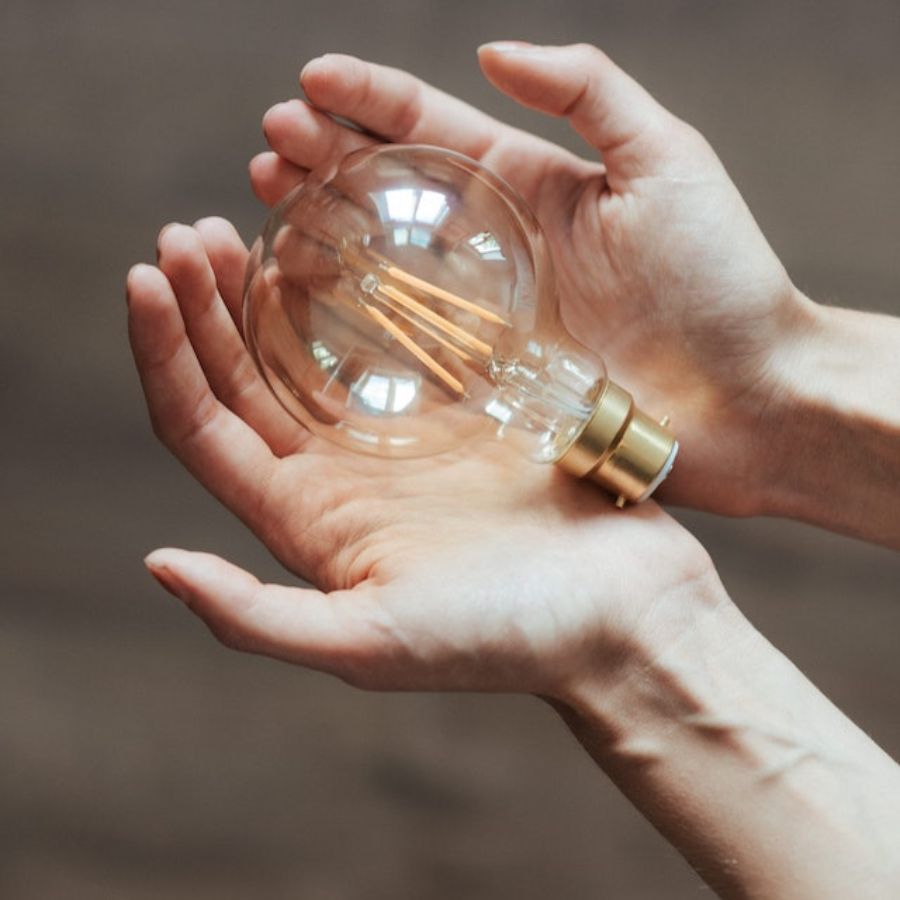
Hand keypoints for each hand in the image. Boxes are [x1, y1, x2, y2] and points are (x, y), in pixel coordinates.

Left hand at [126, 220, 714, 693]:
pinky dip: (352, 296)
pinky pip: (386, 343)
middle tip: (188, 233)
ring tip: (244, 223)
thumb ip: (258, 617)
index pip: (201, 428)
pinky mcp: (454, 416)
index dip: (163, 355)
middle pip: (240, 381)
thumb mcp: (373, 644)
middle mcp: (334, 479)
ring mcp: (393, 443)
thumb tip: (158, 565)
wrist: (625, 617)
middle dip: (201, 307)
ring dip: (264, 292)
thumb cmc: (508, 639)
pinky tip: (340, 250)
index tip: (143, 276)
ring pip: (304, 354)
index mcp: (303, 523)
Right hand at [251, 42, 814, 516]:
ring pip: (387, 264)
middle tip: (270, 146)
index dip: (370, 103)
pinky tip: (308, 298)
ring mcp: (487, 313)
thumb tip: (496, 53)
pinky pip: (406, 344)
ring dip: (326, 232)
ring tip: (271, 205)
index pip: (434, 130)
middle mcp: (498, 245)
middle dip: (328, 161)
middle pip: (394, 193)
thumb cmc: (719, 279)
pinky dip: (354, 321)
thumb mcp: (666, 159)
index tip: (308, 81)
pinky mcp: (486, 376)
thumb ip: (588, 92)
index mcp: (533, 186)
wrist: (747, 395)